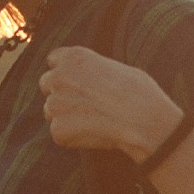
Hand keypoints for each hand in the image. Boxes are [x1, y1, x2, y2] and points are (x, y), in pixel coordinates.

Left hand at [40, 46, 184, 162]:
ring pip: (51, 111)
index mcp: (74, 57)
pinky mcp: (59, 129)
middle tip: (83, 106)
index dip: (63, 72)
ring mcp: (56, 103)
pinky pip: (59, 133)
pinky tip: (94, 135)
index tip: (74, 83)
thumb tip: (91, 77)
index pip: (53, 60)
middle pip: (47, 84)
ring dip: (65, 116)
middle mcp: (60, 76)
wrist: (146, 121)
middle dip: (60, 94)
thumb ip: (94, 69)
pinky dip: (72, 137)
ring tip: (93, 122)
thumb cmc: (141, 94)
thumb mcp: (118, 68)